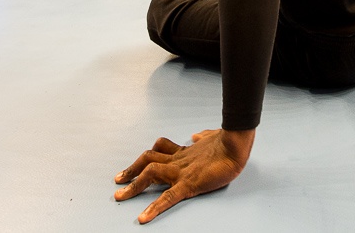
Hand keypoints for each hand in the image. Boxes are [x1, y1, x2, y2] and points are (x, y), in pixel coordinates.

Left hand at [114, 128, 253, 223]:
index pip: (160, 150)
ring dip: (133, 185)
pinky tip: (144, 217)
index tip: (137, 165)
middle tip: (118, 180)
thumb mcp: (212, 138)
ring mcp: (181, 171)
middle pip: (148, 160)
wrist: (235, 145)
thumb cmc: (227, 142)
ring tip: (120, 195)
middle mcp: (178, 161)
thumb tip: (196, 137)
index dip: (146, 157)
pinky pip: (167, 197)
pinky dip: (154, 208)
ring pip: (150, 173)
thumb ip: (202, 138)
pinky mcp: (188, 184)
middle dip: (131, 170)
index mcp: (184, 152)